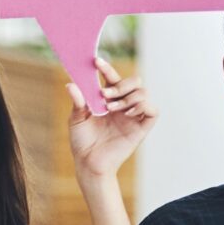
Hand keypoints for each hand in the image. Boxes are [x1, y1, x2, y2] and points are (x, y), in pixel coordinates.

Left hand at [67, 54, 154, 177]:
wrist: (88, 163)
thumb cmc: (82, 142)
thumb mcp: (76, 119)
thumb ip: (78, 102)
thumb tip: (71, 84)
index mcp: (108, 100)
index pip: (113, 79)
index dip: (107, 69)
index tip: (96, 62)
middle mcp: (123, 105)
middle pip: (134, 81)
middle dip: (120, 83)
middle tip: (104, 94)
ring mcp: (133, 116)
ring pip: (143, 93)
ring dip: (127, 96)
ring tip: (111, 108)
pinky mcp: (141, 128)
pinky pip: (152, 111)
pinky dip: (143, 106)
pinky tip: (127, 113)